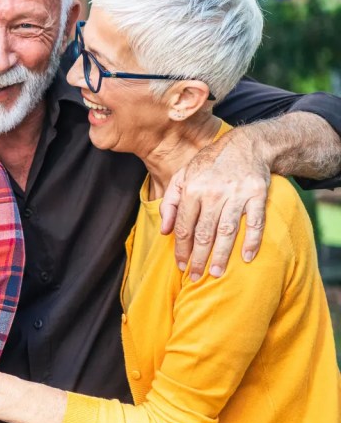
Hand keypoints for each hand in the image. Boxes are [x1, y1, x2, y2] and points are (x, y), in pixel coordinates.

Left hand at [159, 128, 268, 279]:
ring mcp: (237, 194)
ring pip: (227, 231)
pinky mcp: (257, 195)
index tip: (181, 265)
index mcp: (192, 189)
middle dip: (198, 257)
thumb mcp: (182, 176)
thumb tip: (164, 231)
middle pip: (204, 232)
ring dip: (221, 254)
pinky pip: (255, 222)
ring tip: (215, 273)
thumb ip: (170, 202)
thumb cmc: (209, 165)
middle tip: (196, 277)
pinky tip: (246, 257)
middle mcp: (213, 193)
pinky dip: (252, 241)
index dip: (181, 248)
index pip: (184, 226)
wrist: (246, 145)